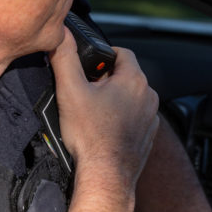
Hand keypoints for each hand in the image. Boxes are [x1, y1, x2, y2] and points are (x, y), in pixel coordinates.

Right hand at [48, 30, 158, 188]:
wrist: (105, 176)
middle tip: (84, 92)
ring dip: (114, 100)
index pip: (122, 53)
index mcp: (134, 80)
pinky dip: (121, 120)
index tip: (88, 66)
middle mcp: (148, 96)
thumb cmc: (90, 136)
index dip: (103, 55)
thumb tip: (61, 35)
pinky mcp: (147, 137)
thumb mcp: (70, 91)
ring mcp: (151, 118)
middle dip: (106, 80)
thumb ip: (65, 58)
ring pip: (131, 98)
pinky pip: (134, 119)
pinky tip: (103, 130)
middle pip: (126, 76)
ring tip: (92, 113)